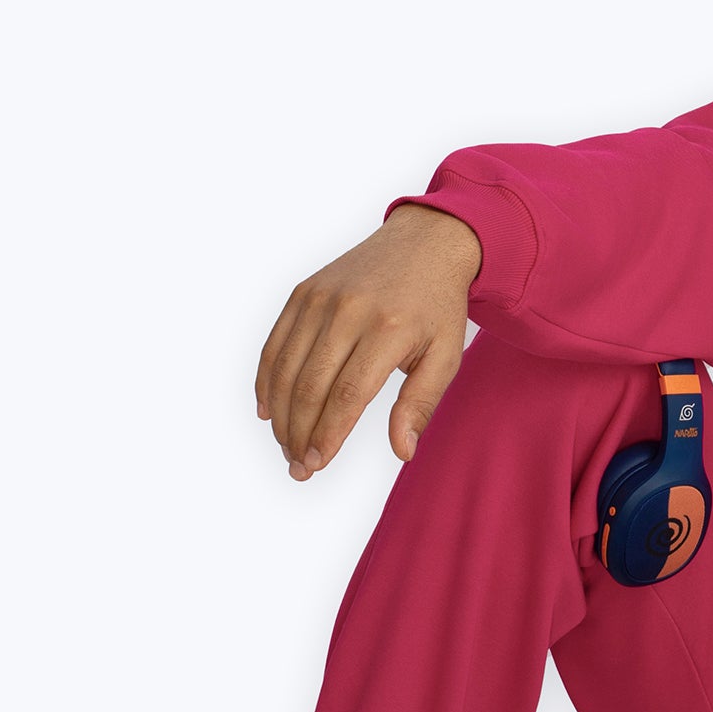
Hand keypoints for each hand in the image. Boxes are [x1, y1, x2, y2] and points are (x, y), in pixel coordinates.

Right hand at [256, 204, 481, 479]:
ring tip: (287, 447)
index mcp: (387, 330)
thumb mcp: (446, 357)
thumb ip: (420, 404)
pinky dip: (266, 381)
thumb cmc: (437, 309)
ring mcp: (320, 299)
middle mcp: (347, 312)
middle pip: (309, 386)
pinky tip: (268, 411)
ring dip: (280, 415)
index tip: (317, 464)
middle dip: (299, 434)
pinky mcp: (303, 293)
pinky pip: (275, 344)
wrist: (423, 244)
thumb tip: (401, 451)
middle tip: (299, 467)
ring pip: (285, 368)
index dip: (327, 434)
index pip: (347, 395)